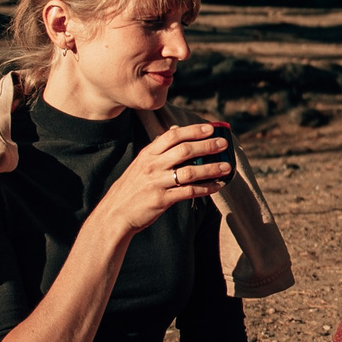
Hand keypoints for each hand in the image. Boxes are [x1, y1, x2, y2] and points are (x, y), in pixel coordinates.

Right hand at [90, 123, 231, 240]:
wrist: (115, 213)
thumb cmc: (131, 187)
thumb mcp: (141, 163)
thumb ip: (159, 148)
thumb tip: (176, 128)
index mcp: (148, 154)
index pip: (172, 135)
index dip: (193, 130)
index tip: (210, 128)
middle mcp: (152, 165)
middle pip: (184, 150)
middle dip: (207, 146)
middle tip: (223, 144)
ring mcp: (157, 182)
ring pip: (190, 172)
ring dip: (211, 168)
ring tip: (226, 167)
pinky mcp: (161, 199)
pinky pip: (188, 192)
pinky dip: (205, 188)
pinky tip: (217, 186)